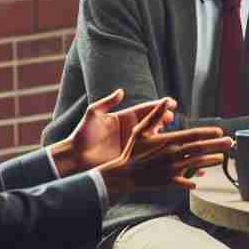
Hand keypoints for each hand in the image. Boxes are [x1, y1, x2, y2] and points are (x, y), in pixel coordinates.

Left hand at [53, 90, 175, 175]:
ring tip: (170, 130)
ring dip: (163, 132)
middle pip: (151, 121)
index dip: (158, 105)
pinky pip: (146, 150)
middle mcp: (129, 129)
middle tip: (172, 117)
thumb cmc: (82, 135)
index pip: (144, 109)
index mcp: (122, 117)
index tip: (171, 102)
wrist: (76, 156)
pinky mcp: (129, 154)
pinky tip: (165, 146)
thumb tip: (122, 91)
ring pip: (151, 135)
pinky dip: (157, 147)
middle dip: (164, 118)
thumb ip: (107, 102)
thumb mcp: (93, 114)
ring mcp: (130, 142)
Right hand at [96, 105, 232, 195]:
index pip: (193, 134)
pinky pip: (185, 181)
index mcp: (168, 141)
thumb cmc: (132, 151)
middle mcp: (173, 154)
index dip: (208, 133)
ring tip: (222, 158)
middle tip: (230, 143)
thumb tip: (167, 101)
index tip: (220, 131)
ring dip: (211, 160)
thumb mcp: (141, 130)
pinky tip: (200, 181)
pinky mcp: (169, 181)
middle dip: (217, 145)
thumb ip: (155, 115)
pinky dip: (193, 181)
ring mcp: (172, 168)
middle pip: (200, 148)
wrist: (123, 174)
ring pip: (197, 164)